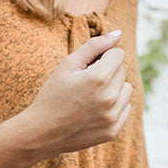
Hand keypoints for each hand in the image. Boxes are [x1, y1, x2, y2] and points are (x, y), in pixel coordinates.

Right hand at [22, 29, 132, 161]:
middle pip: (122, 71)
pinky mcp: (113, 131)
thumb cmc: (52, 95)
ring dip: (113, 89)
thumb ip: (94, 45)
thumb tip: (118, 34)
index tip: (87, 68)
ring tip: (91, 97)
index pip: (118, 54)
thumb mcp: (68, 65)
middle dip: (107, 73)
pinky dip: (115, 106)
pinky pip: (126, 108)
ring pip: (126, 89)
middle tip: (84, 85)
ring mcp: (112, 117)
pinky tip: (95, 110)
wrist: (41, 133)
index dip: (102, 57)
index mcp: (99, 78)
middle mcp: (110, 98)